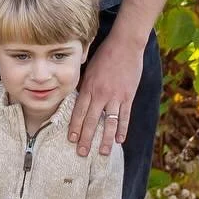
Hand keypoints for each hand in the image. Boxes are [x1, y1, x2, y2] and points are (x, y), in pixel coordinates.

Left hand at [67, 28, 141, 157]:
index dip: (74, 126)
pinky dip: (122, 129)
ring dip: (104, 139)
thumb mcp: (90, 69)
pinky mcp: (128, 96)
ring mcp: (115, 96)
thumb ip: (85, 85)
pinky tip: (119, 140)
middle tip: (81, 153)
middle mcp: (101, 94)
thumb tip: (78, 98)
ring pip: (108, 122)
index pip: (79, 111)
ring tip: (101, 152)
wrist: (125, 45)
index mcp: (89, 87)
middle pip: (91, 121)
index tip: (70, 139)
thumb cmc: (105, 54)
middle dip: (86, 138)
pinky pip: (124, 116)